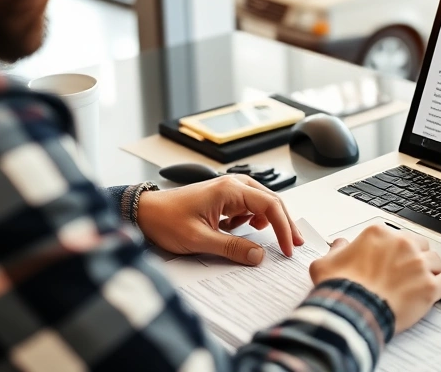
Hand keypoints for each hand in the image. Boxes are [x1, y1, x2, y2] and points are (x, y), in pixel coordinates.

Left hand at [136, 175, 304, 264]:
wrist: (145, 213)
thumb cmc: (166, 220)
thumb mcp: (199, 239)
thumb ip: (231, 248)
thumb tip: (258, 256)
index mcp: (230, 189)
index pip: (270, 206)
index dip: (283, 228)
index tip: (288, 248)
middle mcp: (233, 185)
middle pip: (271, 202)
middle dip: (285, 224)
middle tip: (295, 244)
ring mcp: (229, 190)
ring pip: (262, 204)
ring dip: (270, 222)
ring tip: (277, 241)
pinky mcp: (224, 198)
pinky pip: (249, 207)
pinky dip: (255, 220)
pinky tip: (248, 232)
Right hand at [309, 225, 440, 332]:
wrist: (352, 313)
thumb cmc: (340, 289)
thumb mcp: (325, 264)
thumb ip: (336, 250)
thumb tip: (341, 245)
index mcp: (379, 234)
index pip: (398, 235)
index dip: (395, 250)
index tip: (392, 261)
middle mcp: (402, 244)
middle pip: (420, 245)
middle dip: (415, 257)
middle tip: (406, 273)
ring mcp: (418, 264)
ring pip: (436, 261)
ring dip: (430, 271)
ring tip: (419, 283)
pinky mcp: (429, 286)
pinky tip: (434, 292)